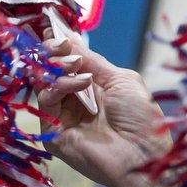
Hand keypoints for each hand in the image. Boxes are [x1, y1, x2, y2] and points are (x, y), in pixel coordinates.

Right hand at [39, 35, 169, 186]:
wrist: (142, 153)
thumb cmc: (140, 118)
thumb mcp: (121, 80)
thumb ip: (93, 61)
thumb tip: (70, 40)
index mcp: (93, 88)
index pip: (68, 64)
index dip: (61, 48)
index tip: (56, 32)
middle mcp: (74, 101)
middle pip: (51, 72)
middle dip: (54, 54)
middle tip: (60, 44)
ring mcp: (62, 116)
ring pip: (44, 83)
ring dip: (58, 68)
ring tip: (77, 64)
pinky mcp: (52, 131)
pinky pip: (46, 101)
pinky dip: (61, 86)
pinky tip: (82, 82)